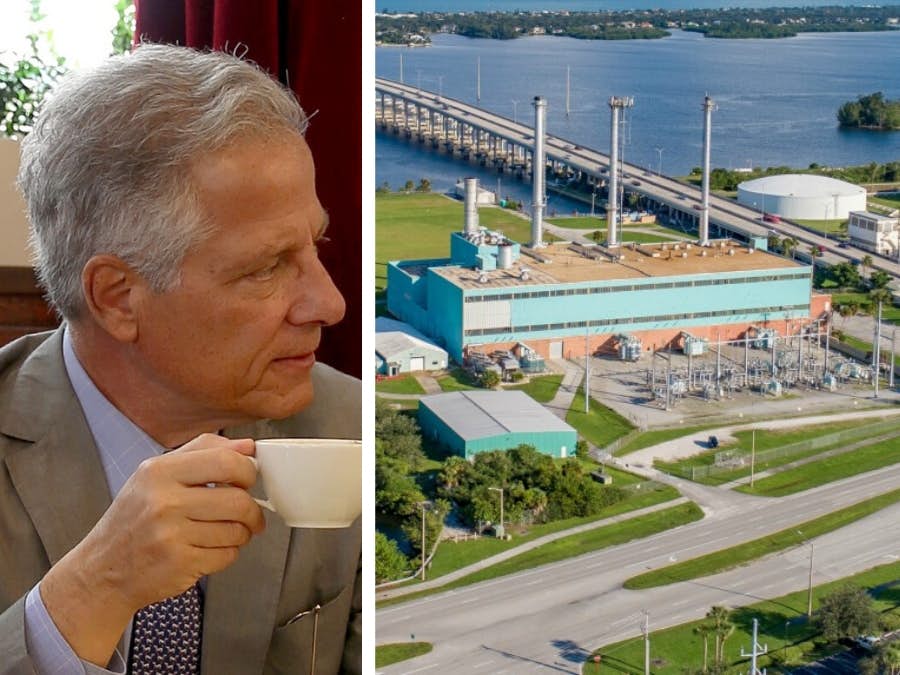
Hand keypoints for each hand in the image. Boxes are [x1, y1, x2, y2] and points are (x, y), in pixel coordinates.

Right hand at [40, 433, 264, 665]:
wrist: (102, 571)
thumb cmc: (134, 519)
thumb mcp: (156, 475)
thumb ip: (202, 452)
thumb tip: (247, 446)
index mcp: (159, 472)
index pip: (226, 461)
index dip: (248, 471)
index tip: (248, 480)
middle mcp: (163, 502)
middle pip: (238, 500)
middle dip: (252, 509)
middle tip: (250, 513)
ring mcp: (171, 536)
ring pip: (237, 530)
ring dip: (241, 533)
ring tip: (225, 532)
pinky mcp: (180, 565)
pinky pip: (228, 555)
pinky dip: (228, 553)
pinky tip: (211, 548)